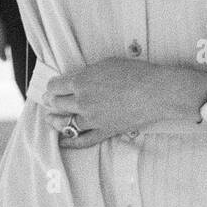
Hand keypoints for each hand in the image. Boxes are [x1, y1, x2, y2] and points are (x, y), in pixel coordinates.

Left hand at [42, 58, 201, 138]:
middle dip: (51, 101)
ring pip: (64, 123)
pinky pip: (82, 140)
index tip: (54, 87)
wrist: (156, 92)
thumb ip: (88, 73)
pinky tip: (61, 141)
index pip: (55, 85)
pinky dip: (69, 142)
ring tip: (51, 118)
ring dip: (55, 120)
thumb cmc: (136, 73)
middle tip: (50, 101)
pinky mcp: (104, 131)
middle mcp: (82, 101)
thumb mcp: (107, 64)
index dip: (52, 86)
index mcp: (81, 81)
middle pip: (57, 103)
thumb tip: (78, 78)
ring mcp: (92, 119)